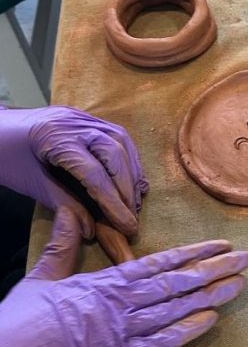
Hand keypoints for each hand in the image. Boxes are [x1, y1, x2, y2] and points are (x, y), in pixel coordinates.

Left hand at [0, 105, 146, 236]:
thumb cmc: (4, 156)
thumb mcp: (30, 183)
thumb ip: (63, 203)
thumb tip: (91, 229)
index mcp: (58, 138)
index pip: (95, 174)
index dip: (113, 203)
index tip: (127, 226)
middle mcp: (78, 123)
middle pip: (114, 155)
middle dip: (127, 188)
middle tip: (132, 216)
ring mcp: (84, 117)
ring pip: (121, 142)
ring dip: (132, 172)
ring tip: (135, 200)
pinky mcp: (87, 118)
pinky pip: (117, 136)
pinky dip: (127, 158)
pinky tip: (131, 176)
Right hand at [0, 208, 247, 346]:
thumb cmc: (18, 321)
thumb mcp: (42, 277)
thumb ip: (64, 245)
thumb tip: (75, 212)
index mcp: (105, 282)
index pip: (160, 262)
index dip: (193, 252)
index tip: (221, 243)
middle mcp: (119, 302)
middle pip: (176, 282)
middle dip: (213, 269)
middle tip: (246, 258)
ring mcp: (120, 333)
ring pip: (174, 309)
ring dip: (209, 296)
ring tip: (239, 283)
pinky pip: (159, 346)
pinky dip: (186, 333)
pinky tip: (212, 321)